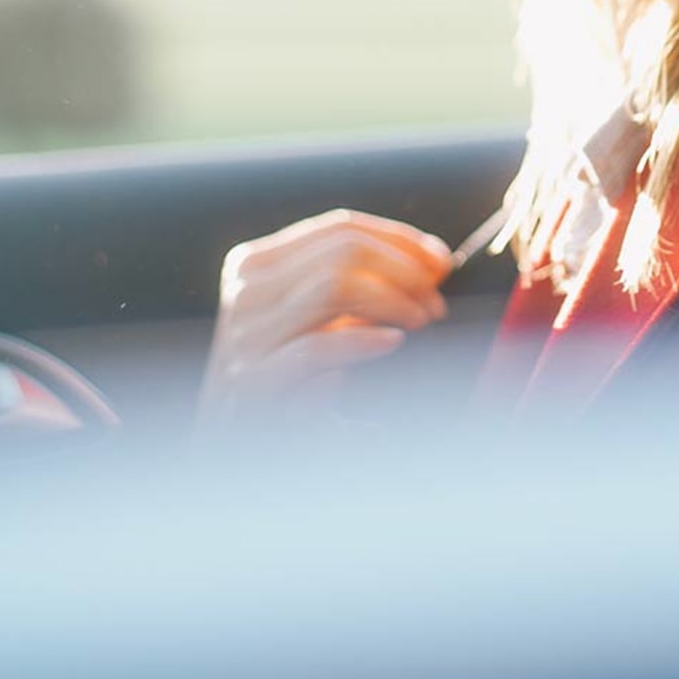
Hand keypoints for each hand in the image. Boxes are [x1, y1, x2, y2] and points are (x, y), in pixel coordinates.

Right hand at [201, 209, 451, 420]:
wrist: (237, 450)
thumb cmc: (290, 379)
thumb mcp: (320, 318)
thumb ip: (362, 281)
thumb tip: (433, 260)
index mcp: (257, 264)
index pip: (340, 228)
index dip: (400, 240)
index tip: (442, 262)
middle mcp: (246, 291)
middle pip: (343, 252)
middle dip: (404, 269)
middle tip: (436, 301)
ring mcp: (245, 336)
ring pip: (333, 287)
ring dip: (394, 300)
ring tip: (422, 320)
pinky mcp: (253, 383)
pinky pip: (316, 348)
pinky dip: (363, 341)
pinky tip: (393, 342)